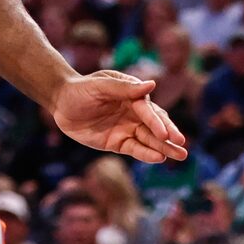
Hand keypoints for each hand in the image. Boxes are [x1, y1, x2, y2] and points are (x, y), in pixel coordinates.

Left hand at [51, 70, 188, 164]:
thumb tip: (152, 84)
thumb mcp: (100, 86)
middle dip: (169, 135)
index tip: (166, 134)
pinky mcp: (119, 142)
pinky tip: (159, 158)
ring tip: (181, 156)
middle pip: (154, 125)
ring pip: (149, 139)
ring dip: (164, 147)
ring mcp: (127, 128)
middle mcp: (133, 112)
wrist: (60, 103)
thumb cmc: (81, 89)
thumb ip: (124, 88)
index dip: (156, 122)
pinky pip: (135, 149)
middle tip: (182, 146)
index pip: (147, 109)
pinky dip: (147, 154)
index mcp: (131, 94)